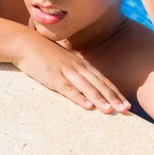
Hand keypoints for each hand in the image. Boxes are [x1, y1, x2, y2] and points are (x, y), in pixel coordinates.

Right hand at [16, 34, 130, 114]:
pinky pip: (68, 89)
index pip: (103, 80)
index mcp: (82, 65)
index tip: (126, 105)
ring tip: (110, 110)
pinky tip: (87, 106)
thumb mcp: (66, 62)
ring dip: (99, 99)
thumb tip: (87, 86)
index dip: (116, 93)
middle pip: (99, 85)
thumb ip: (77, 72)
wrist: (27, 43)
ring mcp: (66, 72)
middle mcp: (78, 67)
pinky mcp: (54, 77)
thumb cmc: (46, 54)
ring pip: (87, 87)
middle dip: (113, 98)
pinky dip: (78, 97)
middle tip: (125, 110)